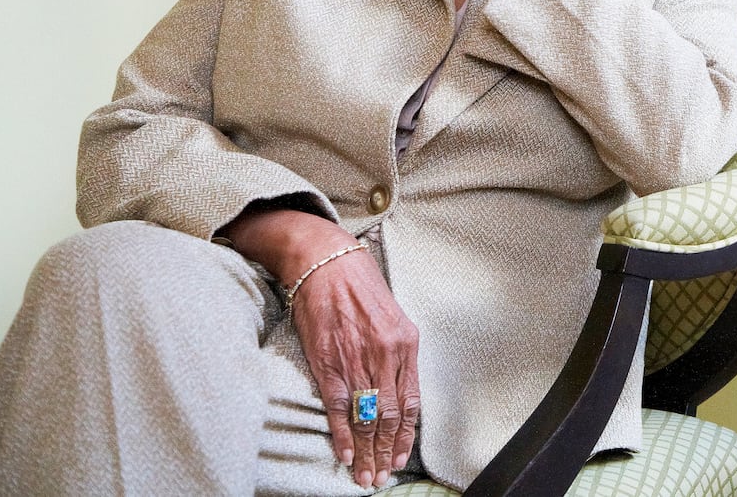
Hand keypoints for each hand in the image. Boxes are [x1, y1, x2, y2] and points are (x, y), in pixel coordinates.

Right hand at [218, 208, 420, 487]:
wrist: (325, 261)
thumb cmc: (359, 286)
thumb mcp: (392, 315)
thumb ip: (397, 351)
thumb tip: (399, 387)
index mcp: (406, 342)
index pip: (411, 402)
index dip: (406, 436)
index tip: (401, 458)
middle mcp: (385, 353)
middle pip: (390, 416)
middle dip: (386, 452)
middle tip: (382, 477)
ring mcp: (356, 359)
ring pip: (366, 417)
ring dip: (366, 451)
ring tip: (366, 477)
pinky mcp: (327, 361)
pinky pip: (338, 406)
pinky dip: (342, 434)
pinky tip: (346, 454)